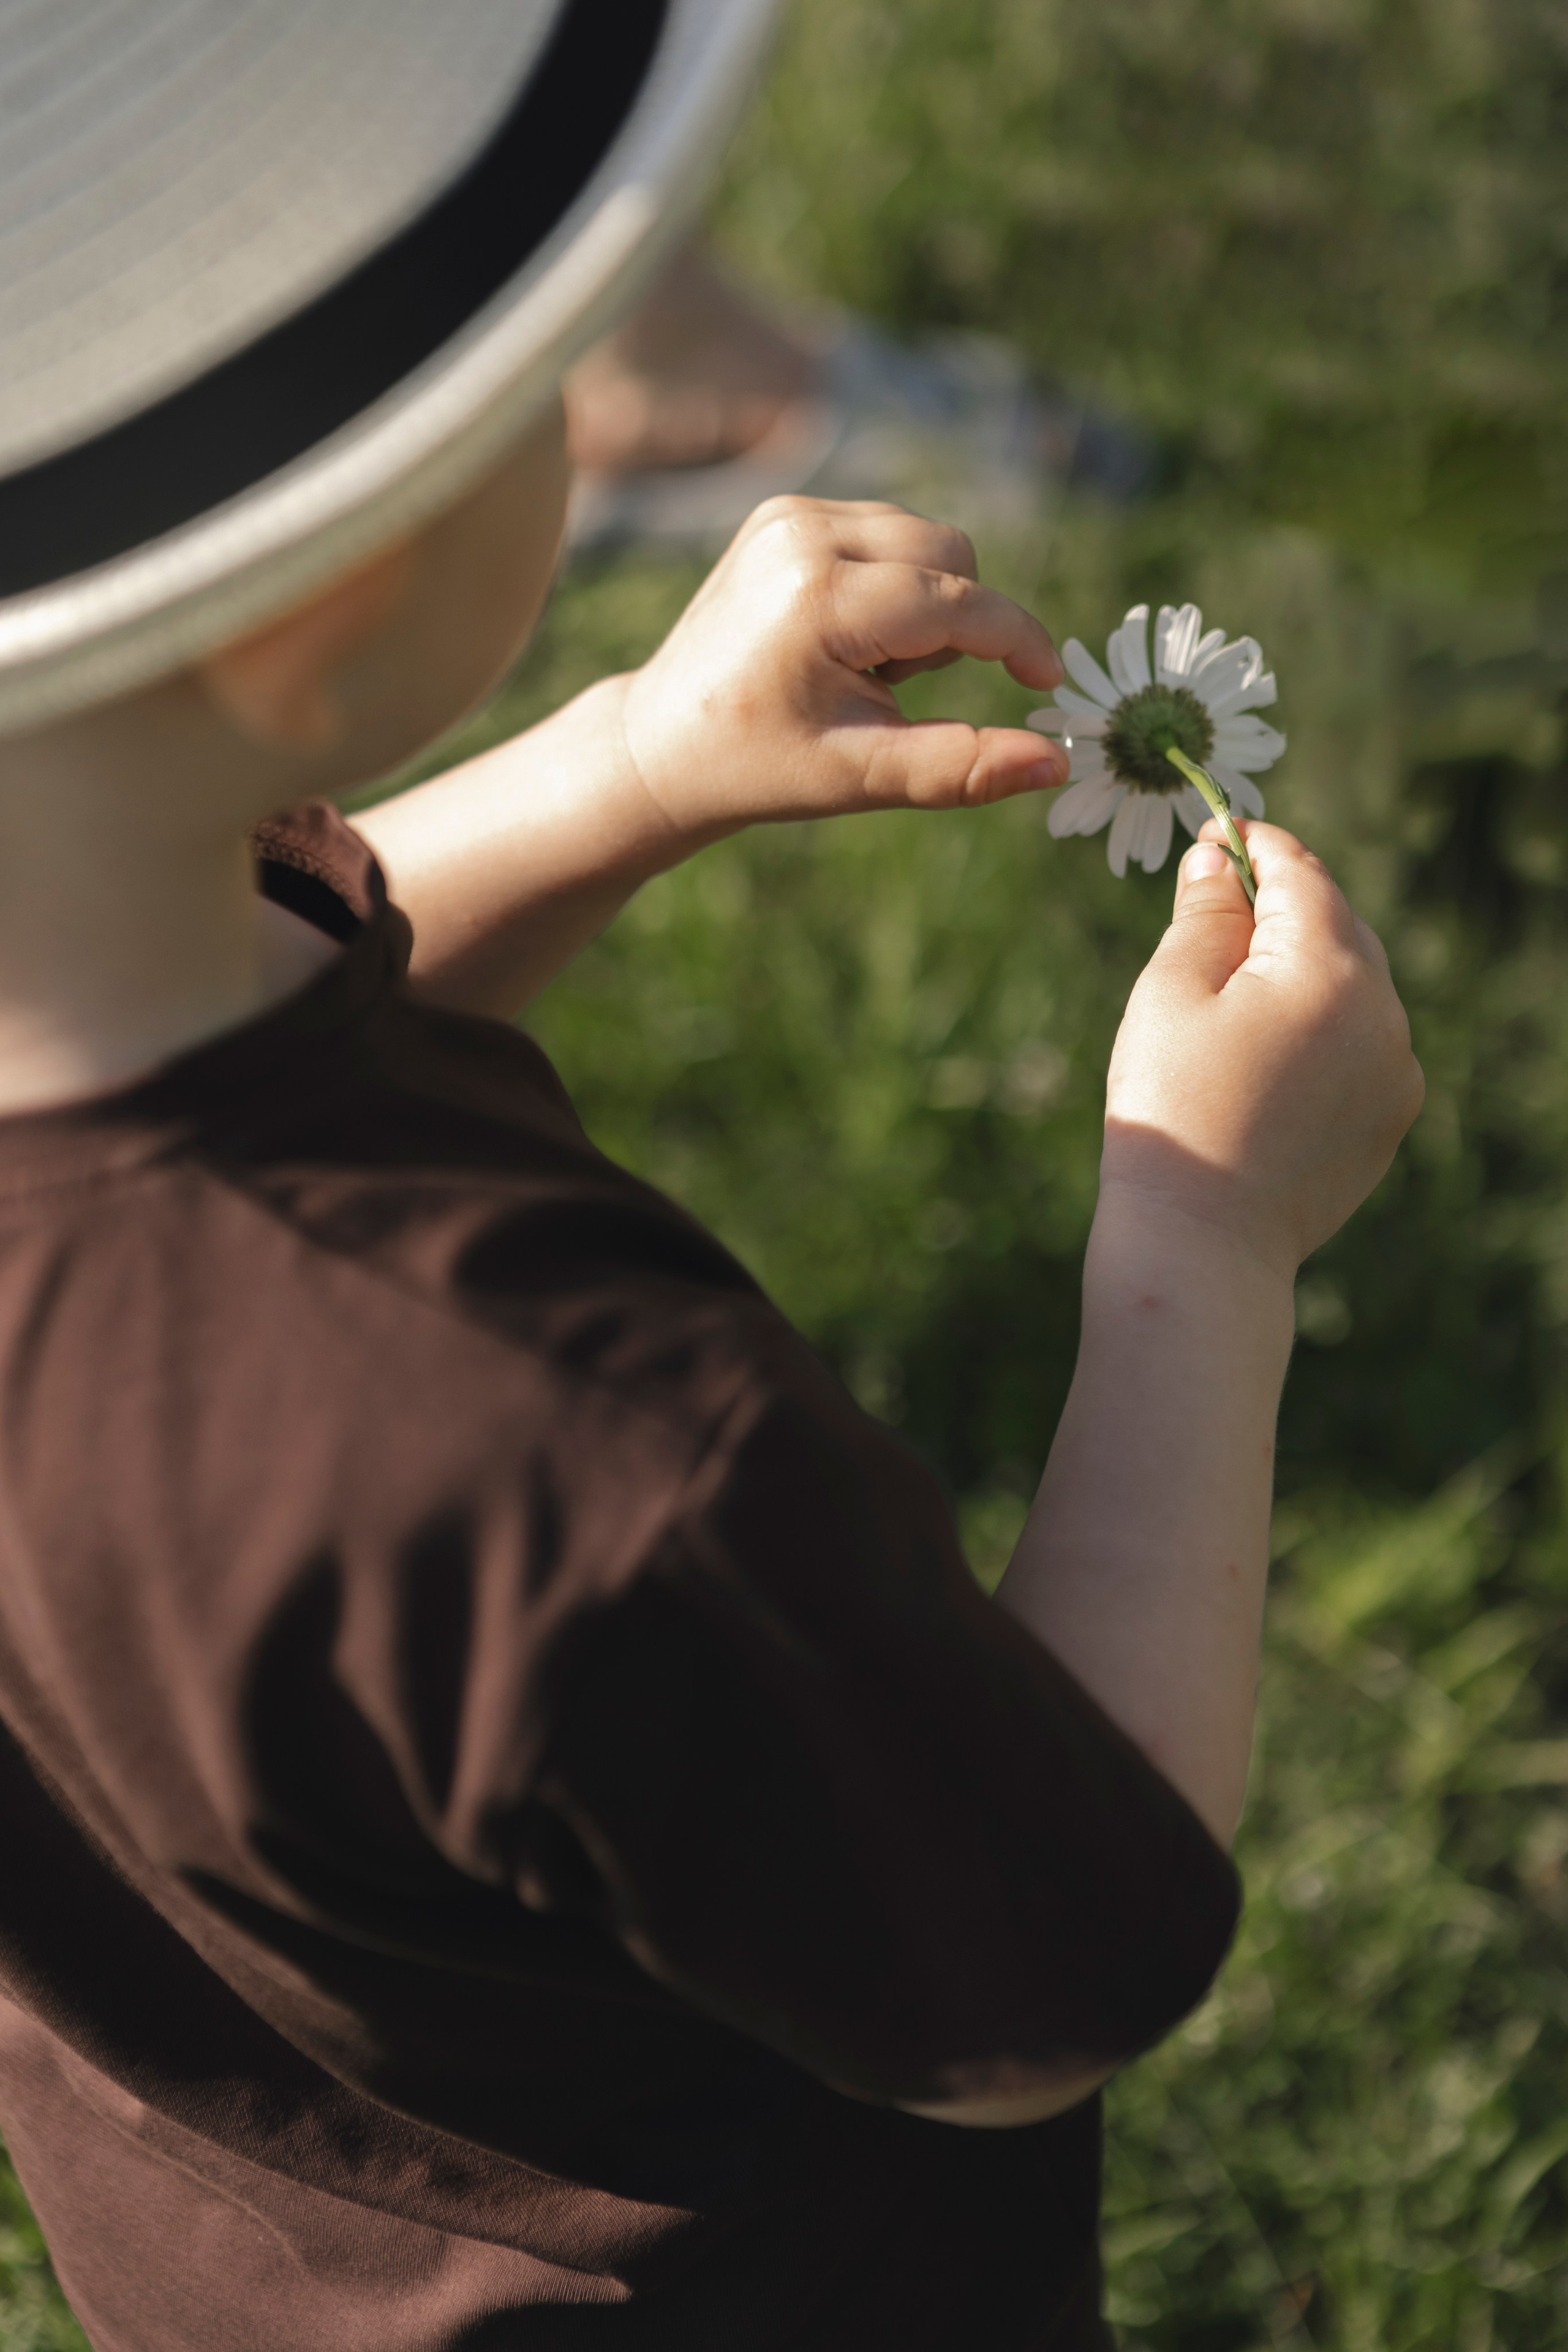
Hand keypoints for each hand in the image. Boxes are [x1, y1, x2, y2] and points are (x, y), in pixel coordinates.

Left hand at [615, 496, 1067, 840]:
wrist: (662, 743)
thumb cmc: (759, 767)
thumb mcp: (861, 776)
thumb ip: (961, 767)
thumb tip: (1056, 762)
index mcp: (818, 596)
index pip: (957, 601)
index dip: (1016, 643)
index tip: (1046, 685)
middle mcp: (802, 532)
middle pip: (952, 553)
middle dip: (951, 627)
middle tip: (889, 688)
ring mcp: (790, 512)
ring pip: (926, 540)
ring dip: (923, 607)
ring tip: (859, 667)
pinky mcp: (785, 510)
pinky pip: (889, 534)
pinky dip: (893, 586)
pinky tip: (842, 637)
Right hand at [1101, 822, 1423, 1278]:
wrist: (1204, 1242)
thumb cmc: (1171, 1108)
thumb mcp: (1171, 993)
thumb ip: (1205, 913)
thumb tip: (1219, 857)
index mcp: (1329, 968)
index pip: (1301, 872)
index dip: (1254, 843)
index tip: (1215, 833)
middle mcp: (1384, 1011)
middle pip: (1338, 922)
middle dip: (1282, 904)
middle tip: (1217, 901)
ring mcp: (1397, 1067)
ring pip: (1355, 983)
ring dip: (1305, 965)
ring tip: (1235, 986)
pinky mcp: (1391, 1114)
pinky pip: (1363, 1041)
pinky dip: (1323, 1024)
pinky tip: (1266, 1050)